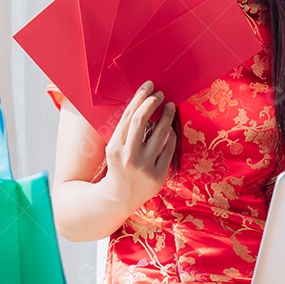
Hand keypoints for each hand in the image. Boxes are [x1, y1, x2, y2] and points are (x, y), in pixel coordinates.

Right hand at [100, 81, 176, 212]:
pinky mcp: (158, 176)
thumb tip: (144, 105)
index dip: (140, 97)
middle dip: (153, 102)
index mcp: (115, 147)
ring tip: (170, 107)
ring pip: (160, 133)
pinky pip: (169, 149)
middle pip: (142, 120)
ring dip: (167, 116)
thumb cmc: (118, 166)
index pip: (129, 116)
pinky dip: (170, 136)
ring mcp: (145, 167)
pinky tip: (169, 129)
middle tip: (160, 94)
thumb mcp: (114, 148)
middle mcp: (129, 157)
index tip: (149, 86)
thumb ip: (126, 131)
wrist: (119, 197)